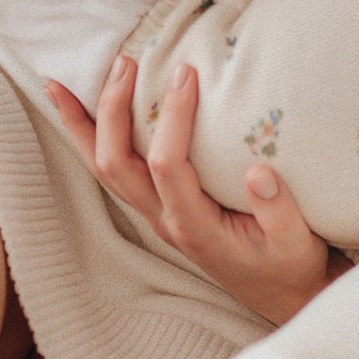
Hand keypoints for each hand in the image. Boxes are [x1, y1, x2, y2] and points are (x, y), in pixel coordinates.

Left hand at [47, 58, 344, 324]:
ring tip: (60, 83)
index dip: (173, 117)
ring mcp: (155, 214)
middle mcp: (165, 220)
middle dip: (113, 111)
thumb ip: (280, 211)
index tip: (187, 73)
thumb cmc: (290, 265)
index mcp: (196, 226)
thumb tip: (259, 172)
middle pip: (116, 165)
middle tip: (126, 63)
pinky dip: (87, 140)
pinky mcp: (156, 207)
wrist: (281, 295)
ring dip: (84, 125)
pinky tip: (73, 112)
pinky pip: (112, 171)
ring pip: (102, 169)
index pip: (168, 165)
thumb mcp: (298, 244)